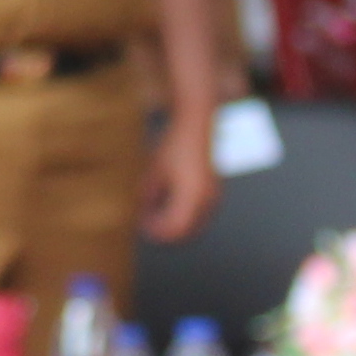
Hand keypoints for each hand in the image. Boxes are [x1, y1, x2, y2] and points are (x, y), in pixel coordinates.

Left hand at [136, 113, 221, 241]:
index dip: (159, 231)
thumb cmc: (176, 143)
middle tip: (147, 225)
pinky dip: (184, 216)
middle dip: (166, 231)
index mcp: (193, 195)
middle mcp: (207, 198)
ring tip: (155, 214)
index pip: (176, 227)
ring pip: (195, 224)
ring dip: (175, 224)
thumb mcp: (155, 170)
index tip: (143, 227)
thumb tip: (141, 212)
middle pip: (187, 230)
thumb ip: (147, 195)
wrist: (197, 123)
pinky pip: (200, 214)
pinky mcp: (214, 190)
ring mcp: (213, 195)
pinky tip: (167, 205)